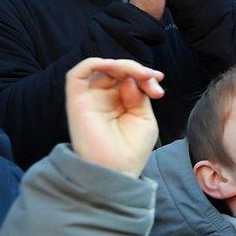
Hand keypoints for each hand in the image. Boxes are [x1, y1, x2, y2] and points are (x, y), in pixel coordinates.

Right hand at [66, 58, 163, 177]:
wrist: (117, 172)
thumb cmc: (131, 150)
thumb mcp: (144, 118)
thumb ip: (138, 95)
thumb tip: (128, 79)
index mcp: (120, 102)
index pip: (129, 77)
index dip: (145, 74)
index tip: (159, 81)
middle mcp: (103, 98)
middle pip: (117, 70)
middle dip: (138, 70)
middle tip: (153, 80)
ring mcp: (89, 99)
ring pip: (101, 67)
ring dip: (123, 65)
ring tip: (141, 75)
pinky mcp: (76, 101)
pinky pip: (77, 74)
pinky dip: (95, 63)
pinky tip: (114, 67)